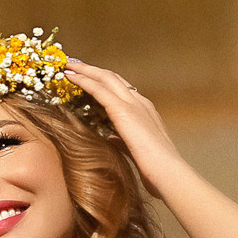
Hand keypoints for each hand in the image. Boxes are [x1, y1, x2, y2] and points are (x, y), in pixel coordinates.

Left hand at [62, 58, 185, 193]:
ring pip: (105, 77)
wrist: (168, 173)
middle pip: (113, 77)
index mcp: (145, 111)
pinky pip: (98, 89)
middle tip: (75, 64)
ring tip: (69, 65)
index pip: (122, 89)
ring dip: (85, 69)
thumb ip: (123, 141)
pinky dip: (83, 80)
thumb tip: (111, 137)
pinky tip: (69, 77)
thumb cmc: (156, 169)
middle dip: (93, 69)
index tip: (90, 78)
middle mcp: (140, 102)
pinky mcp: (123, 110)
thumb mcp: (136, 151)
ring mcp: (133, 104)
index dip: (104, 82)